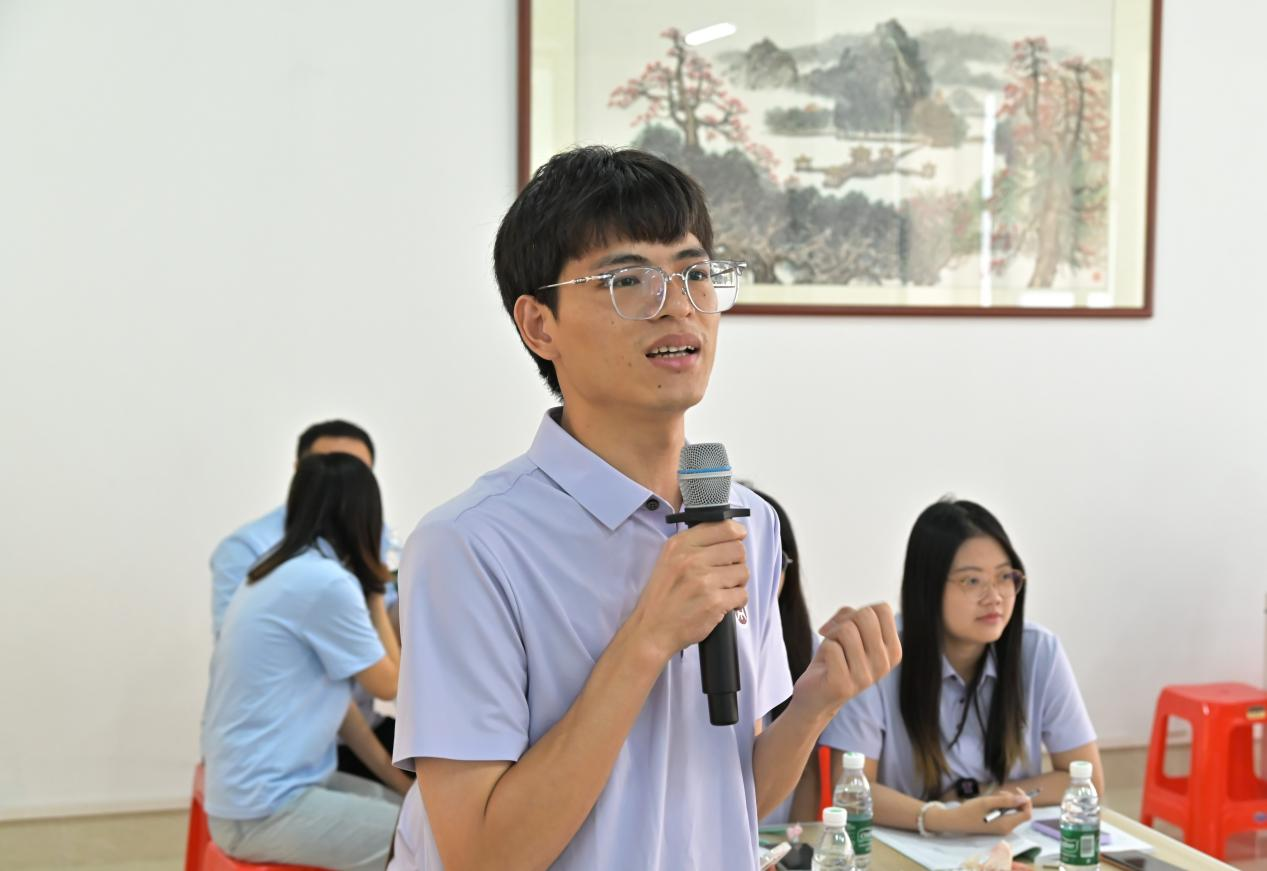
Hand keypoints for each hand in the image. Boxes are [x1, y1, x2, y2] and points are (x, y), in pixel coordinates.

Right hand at [629, 520, 748, 660]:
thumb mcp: (669, 559)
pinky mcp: (714, 602)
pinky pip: (742, 595)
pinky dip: (736, 602)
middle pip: (738, 549)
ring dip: (737, 583)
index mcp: (680, 544)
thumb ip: (695, 544)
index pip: (724, 527)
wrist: (652, 629)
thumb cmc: (662, 596)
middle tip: (725, 574)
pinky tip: (723, 604)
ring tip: (722, 590)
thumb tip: (732, 533)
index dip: (736, 535)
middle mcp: (692, 558)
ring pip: (743, 572)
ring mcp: (704, 580)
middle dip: (736, 563)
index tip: (736, 542)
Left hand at [791, 603, 900, 719]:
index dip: (859, 611)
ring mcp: (866, 677)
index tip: (847, 626)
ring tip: (831, 651)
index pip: (883, 609)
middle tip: (835, 637)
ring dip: (831, 636)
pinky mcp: (844, 685)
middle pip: (865, 615)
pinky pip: (831, 647)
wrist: (816, 696)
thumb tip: (846, 619)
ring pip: (846, 630)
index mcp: (893, 650)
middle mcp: (885, 664)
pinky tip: (826, 665)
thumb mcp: (849, 631)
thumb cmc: (835, 657)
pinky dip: (823, 650)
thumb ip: (853, 615)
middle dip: (843, 621)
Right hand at [926, 789, 1033, 835]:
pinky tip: (992, 803)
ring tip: (994, 797)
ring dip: (1007, 802)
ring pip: (1013, 813)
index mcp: (1006, 824)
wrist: (956, 821)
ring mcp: (1002, 828)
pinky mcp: (998, 826)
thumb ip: (1006, 801)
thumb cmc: (970, 811)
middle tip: (1000, 793)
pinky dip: (1003, 807)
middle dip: (1014, 800)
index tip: (1017, 791)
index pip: (1027, 814)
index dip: (1026, 801)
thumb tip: (1024, 798)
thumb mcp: (987, 802)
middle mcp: (1007, 828)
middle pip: (1021, 813)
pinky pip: (1007, 815)